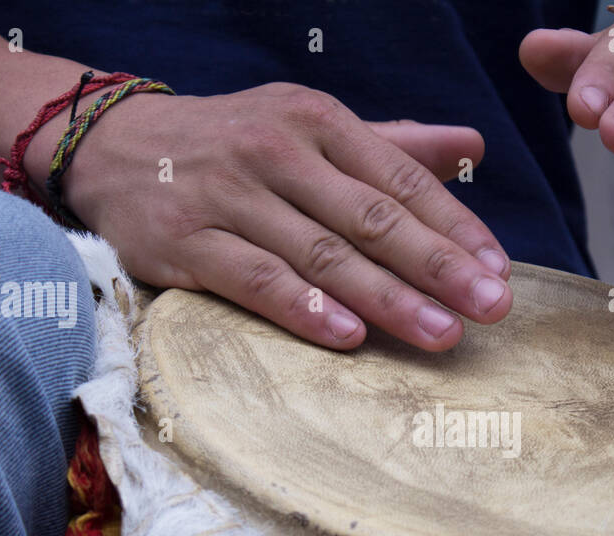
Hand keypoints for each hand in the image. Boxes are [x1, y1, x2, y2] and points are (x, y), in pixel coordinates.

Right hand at [26, 82, 512, 350]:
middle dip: (438, 266)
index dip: (455, 227)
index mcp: (317, 121)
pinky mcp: (185, 242)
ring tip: (440, 333)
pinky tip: (348, 336)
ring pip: (320, 253)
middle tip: (492, 308)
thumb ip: (391, 145)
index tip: (499, 271)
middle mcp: (276, 152)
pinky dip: (302, 308)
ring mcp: (229, 196)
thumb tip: (472, 146)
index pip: (400, 179)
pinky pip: (253, 279)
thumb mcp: (309, 127)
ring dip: (386, 297)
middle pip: (370, 218)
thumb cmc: (232, 143)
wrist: (114, 145)